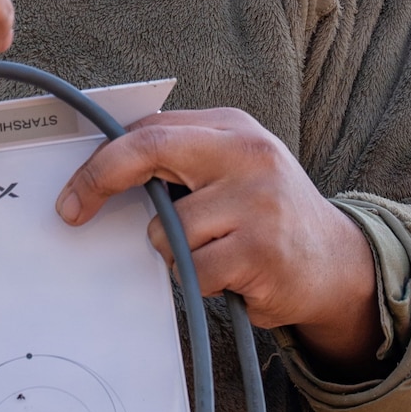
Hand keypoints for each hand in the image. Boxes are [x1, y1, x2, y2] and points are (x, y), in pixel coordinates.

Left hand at [55, 107, 384, 377]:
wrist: (338, 264)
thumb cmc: (266, 216)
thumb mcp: (231, 171)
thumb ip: (181, 161)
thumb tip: (102, 169)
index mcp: (233, 129)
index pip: (152, 129)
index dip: (103, 158)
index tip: (73, 190)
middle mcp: (248, 154)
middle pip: (151, 152)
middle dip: (100, 180)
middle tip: (72, 211)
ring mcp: (258, 201)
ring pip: (169, 230)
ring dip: (176, 254)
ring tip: (215, 254)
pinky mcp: (262, 250)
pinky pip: (196, 271)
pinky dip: (202, 283)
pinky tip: (232, 276)